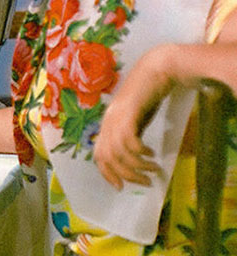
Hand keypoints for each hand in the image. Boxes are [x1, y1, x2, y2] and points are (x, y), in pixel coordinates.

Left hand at [94, 46, 174, 189]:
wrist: (157, 68)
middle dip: (126, 175)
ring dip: (137, 167)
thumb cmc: (149, 92)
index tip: (120, 187)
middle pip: (107, 157)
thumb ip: (131, 134)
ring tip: (153, 170)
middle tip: (145, 183)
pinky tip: (151, 154)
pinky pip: (128, 140)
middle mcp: (107, 121)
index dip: (107, 173)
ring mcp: (116, 116)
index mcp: (107, 124)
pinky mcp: (128, 111)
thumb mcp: (136, 118)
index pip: (98, 155)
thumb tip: (134, 156)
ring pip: (119, 152)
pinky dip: (139, 152)